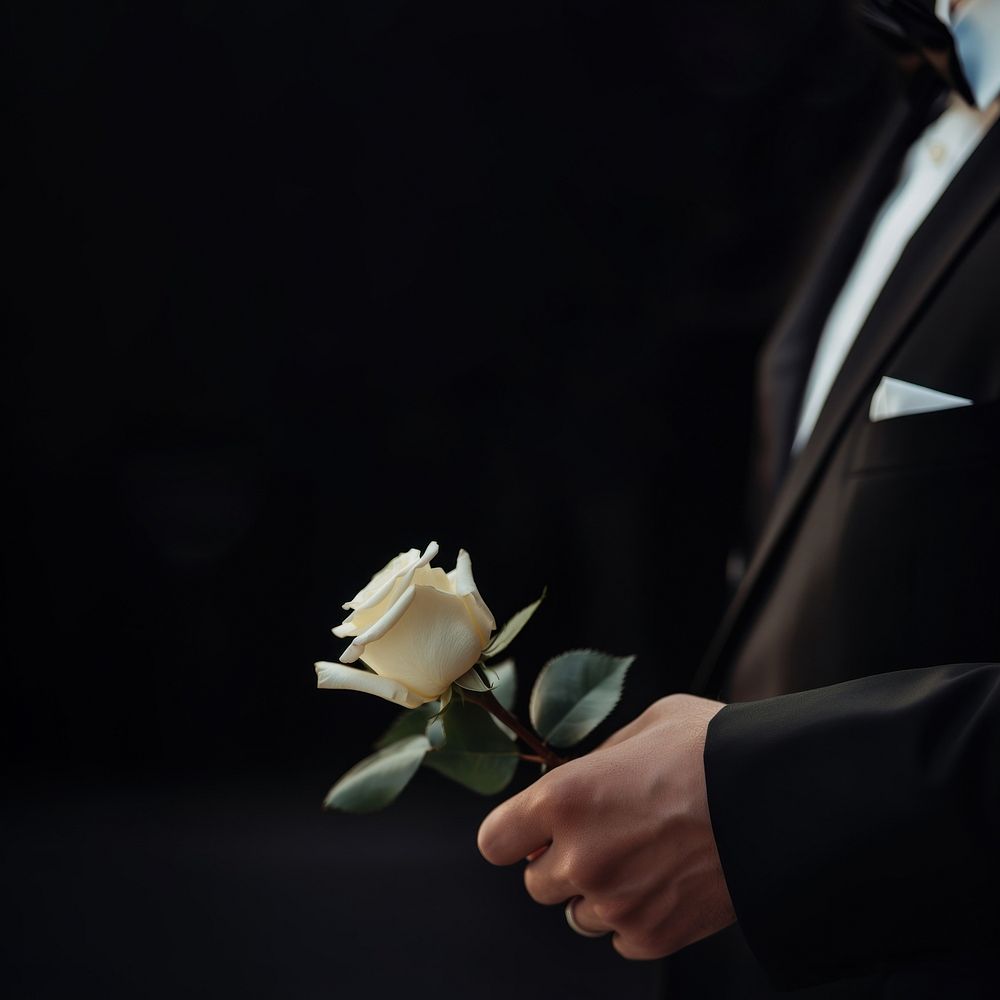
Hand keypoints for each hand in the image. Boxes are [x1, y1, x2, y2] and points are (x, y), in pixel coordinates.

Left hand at [477, 694, 735, 958]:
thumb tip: (575, 780)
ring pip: (578, 913)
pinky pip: (621, 937)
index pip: (494, 841)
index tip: (531, 830)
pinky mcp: (653, 935)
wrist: (777, 795)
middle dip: (560, 861)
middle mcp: (579, 857)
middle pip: (535, 882)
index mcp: (563, 798)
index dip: (512, 835)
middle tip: (604, 836)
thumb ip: (595, 760)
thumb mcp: (642, 727)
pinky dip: (636, 916)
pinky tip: (668, 882)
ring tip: (645, 857)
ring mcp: (615, 902)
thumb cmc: (709, 747)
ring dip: (599, 891)